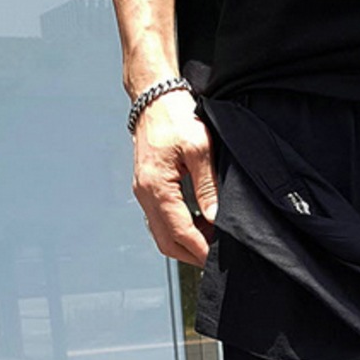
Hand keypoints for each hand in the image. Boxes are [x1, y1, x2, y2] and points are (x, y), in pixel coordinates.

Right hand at [132, 90, 218, 266]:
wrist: (155, 100)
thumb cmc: (176, 118)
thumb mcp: (200, 149)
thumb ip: (207, 186)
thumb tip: (214, 216)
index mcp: (156, 186)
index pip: (178, 231)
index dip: (199, 250)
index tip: (216, 260)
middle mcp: (145, 194)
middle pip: (166, 241)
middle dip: (191, 254)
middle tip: (216, 257)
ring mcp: (143, 193)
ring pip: (161, 234)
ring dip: (184, 244)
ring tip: (210, 242)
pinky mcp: (147, 189)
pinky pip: (160, 221)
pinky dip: (177, 231)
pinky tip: (197, 227)